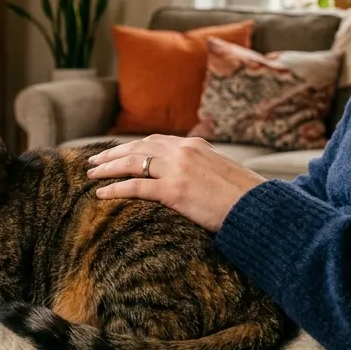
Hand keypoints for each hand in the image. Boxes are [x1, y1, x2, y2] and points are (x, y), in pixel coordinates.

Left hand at [86, 135, 265, 231]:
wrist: (260, 209)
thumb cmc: (245, 197)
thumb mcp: (223, 173)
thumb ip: (202, 169)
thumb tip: (190, 177)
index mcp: (195, 145)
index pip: (154, 141)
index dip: (131, 147)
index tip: (116, 152)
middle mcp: (184, 151)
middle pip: (138, 148)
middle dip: (113, 154)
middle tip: (93, 161)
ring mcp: (178, 169)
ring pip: (132, 163)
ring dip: (107, 169)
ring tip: (90, 176)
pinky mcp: (175, 191)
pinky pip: (136, 187)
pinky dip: (114, 189)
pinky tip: (100, 194)